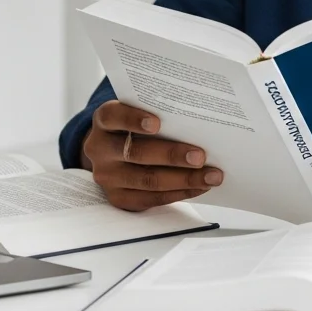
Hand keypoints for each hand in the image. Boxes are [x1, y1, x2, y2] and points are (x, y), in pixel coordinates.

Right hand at [82, 100, 223, 211]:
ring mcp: (107, 176)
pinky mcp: (118, 197)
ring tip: (211, 176)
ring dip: (184, 179)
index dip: (133, 119)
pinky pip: (151, 198)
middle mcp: (100, 148)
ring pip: (147, 179)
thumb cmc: (134, 126)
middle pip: (136, 152)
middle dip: (172, 155)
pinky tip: (199, 187)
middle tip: (201, 156)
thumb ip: (157, 112)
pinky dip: (179, 193)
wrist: (111, 152)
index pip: (113, 116)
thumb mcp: (137, 112)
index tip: (157, 122)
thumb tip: (199, 120)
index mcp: (104, 120)